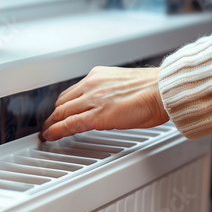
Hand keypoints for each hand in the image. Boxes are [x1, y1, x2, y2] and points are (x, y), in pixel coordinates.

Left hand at [40, 66, 168, 140]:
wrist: (163, 90)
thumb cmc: (154, 90)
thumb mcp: (125, 87)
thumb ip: (110, 95)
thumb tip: (106, 108)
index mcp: (99, 76)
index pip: (73, 91)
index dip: (63, 105)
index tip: (59, 111)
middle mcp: (92, 84)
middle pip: (63, 101)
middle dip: (55, 114)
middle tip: (50, 124)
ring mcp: (93, 98)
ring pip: (63, 112)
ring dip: (52, 123)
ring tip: (48, 132)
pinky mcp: (97, 114)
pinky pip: (70, 123)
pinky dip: (57, 130)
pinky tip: (50, 136)